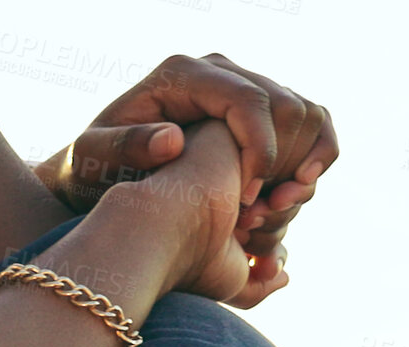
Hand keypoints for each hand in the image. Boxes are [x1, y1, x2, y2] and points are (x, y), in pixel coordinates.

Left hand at [35, 54, 339, 307]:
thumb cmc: (92, 166)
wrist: (101, 171)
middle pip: (287, 106)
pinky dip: (317, 158)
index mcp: (183, 74)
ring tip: (273, 210)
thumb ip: (123, 147)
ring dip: (304, 166)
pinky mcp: (261, 112)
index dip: (260, 150)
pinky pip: (313, 124)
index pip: (248, 100)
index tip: (246, 199)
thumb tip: (172, 139)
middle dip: (284, 163)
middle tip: (260, 213)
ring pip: (307, 115)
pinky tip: (295, 193)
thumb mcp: (92, 158)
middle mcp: (220, 71)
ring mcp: (244, 87)